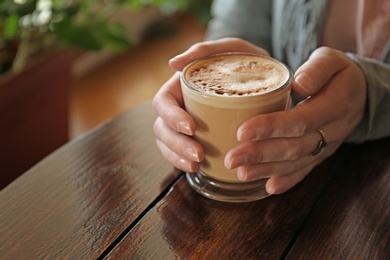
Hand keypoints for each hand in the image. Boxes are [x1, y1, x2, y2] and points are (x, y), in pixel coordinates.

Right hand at [153, 38, 268, 172]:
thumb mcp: (231, 49)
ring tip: (197, 164)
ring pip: (167, 143)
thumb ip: (205, 50)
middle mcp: (179, 106)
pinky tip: (199, 168)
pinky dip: (184, 162)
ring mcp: (184, 124)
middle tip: (198, 154)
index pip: (163, 102)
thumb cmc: (245, 62)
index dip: (171, 117)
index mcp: (180, 86)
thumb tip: (173, 63)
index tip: (191, 127)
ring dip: (178, 156)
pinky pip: (179, 154)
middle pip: (162, 127)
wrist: (264, 78)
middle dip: (176, 143)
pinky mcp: (195, 138)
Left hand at [224, 46, 366, 193]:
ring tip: (240, 172)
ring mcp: (327, 146)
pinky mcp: (322, 154)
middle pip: (294, 147)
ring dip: (267, 170)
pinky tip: (268, 187)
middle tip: (232, 159)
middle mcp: (332, 130)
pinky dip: (287, 181)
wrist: (361, 93)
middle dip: (260, 154)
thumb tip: (298, 84)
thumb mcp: (331, 60)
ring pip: (296, 162)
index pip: (300, 120)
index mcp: (335, 104)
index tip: (242, 131)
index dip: (271, 127)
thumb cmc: (338, 73)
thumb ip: (316, 70)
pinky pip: (306, 171)